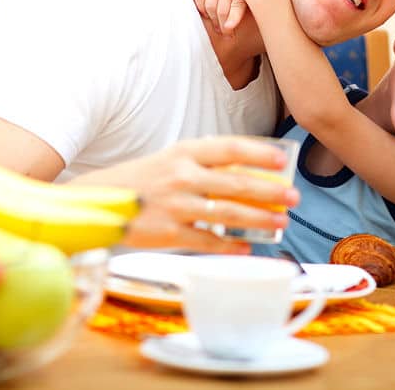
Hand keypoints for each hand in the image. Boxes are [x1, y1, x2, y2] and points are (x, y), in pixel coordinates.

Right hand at [113, 136, 299, 250]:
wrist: (100, 202)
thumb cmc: (144, 179)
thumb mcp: (172, 159)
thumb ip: (205, 162)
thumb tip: (249, 170)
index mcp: (184, 152)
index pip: (230, 148)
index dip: (260, 154)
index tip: (283, 160)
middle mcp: (181, 176)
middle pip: (236, 183)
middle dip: (270, 191)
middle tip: (293, 196)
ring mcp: (175, 205)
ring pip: (227, 213)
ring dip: (259, 218)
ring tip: (281, 222)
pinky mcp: (168, 233)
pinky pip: (207, 241)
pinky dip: (230, 245)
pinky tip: (247, 246)